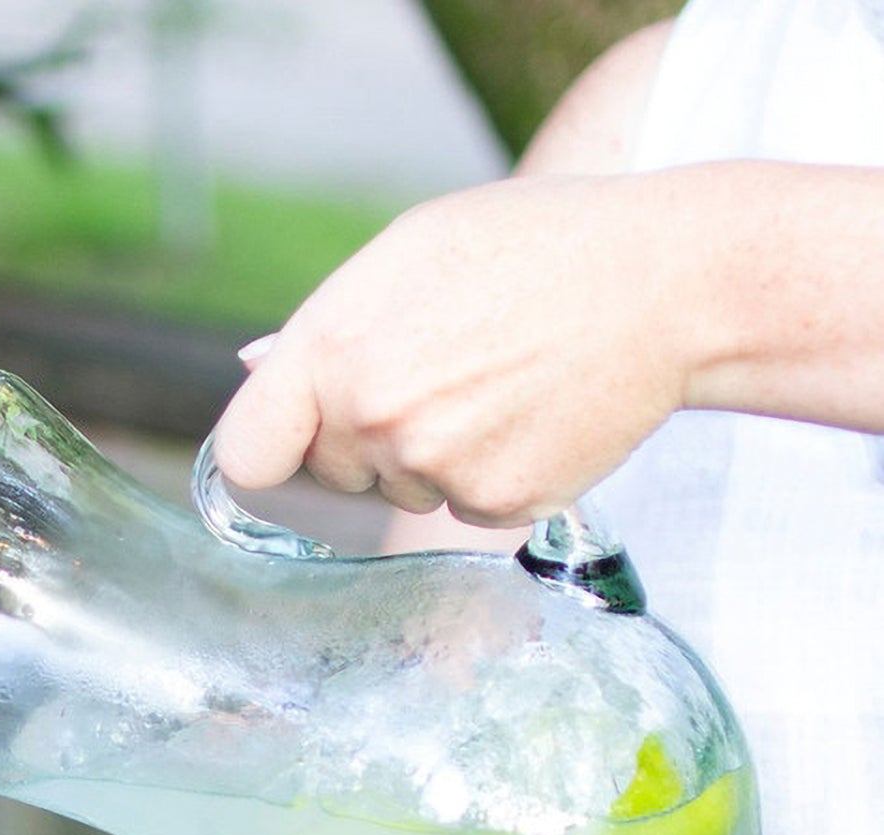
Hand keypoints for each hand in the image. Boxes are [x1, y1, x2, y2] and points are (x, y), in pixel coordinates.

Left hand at [214, 172, 693, 527]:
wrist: (664, 284)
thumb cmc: (530, 248)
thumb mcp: (410, 251)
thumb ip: (323, 325)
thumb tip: (249, 368)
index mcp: (332, 349)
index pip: (247, 455)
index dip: (271, 447)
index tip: (295, 440)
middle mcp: (372, 418)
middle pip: (329, 474)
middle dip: (362, 438)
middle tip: (437, 374)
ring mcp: (434, 468)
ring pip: (399, 489)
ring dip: (430, 454)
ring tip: (495, 382)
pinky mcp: (494, 506)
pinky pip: (461, 509)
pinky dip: (488, 475)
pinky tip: (528, 415)